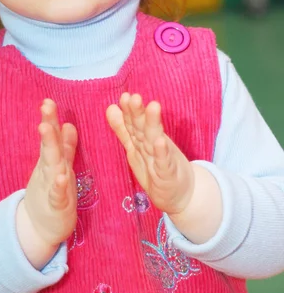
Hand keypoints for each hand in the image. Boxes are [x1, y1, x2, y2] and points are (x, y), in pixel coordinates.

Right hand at [21, 99, 77, 249]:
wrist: (40, 228)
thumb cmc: (53, 194)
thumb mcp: (59, 168)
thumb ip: (65, 147)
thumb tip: (69, 124)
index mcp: (53, 161)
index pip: (52, 136)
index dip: (50, 119)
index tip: (48, 101)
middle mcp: (50, 170)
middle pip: (49, 145)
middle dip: (48, 124)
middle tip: (46, 105)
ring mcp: (51, 186)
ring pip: (51, 164)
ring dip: (50, 147)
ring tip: (46, 129)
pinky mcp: (56, 205)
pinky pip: (57, 193)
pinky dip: (58, 185)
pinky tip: (61, 175)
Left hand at [106, 93, 194, 216]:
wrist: (181, 195)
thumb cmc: (156, 169)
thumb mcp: (136, 148)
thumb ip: (123, 129)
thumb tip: (111, 107)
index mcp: (142, 140)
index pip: (133, 123)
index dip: (128, 111)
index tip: (124, 97)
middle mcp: (152, 145)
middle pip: (144, 127)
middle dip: (139, 113)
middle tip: (134, 97)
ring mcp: (161, 159)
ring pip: (155, 140)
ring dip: (153, 124)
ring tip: (152, 107)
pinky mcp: (168, 174)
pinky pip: (164, 163)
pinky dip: (161, 152)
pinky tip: (159, 141)